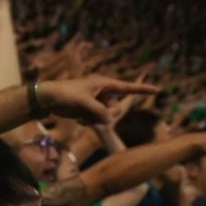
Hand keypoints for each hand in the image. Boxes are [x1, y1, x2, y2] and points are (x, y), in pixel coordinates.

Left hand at [31, 75, 160, 124]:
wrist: (46, 99)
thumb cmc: (64, 94)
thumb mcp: (83, 102)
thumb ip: (99, 112)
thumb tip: (109, 120)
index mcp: (103, 84)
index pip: (128, 87)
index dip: (143, 89)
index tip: (159, 90)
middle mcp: (102, 92)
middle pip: (115, 108)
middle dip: (105, 113)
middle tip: (89, 110)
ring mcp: (96, 102)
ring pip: (106, 116)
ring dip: (95, 119)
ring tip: (79, 114)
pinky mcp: (89, 111)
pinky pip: (97, 121)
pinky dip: (88, 122)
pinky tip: (76, 118)